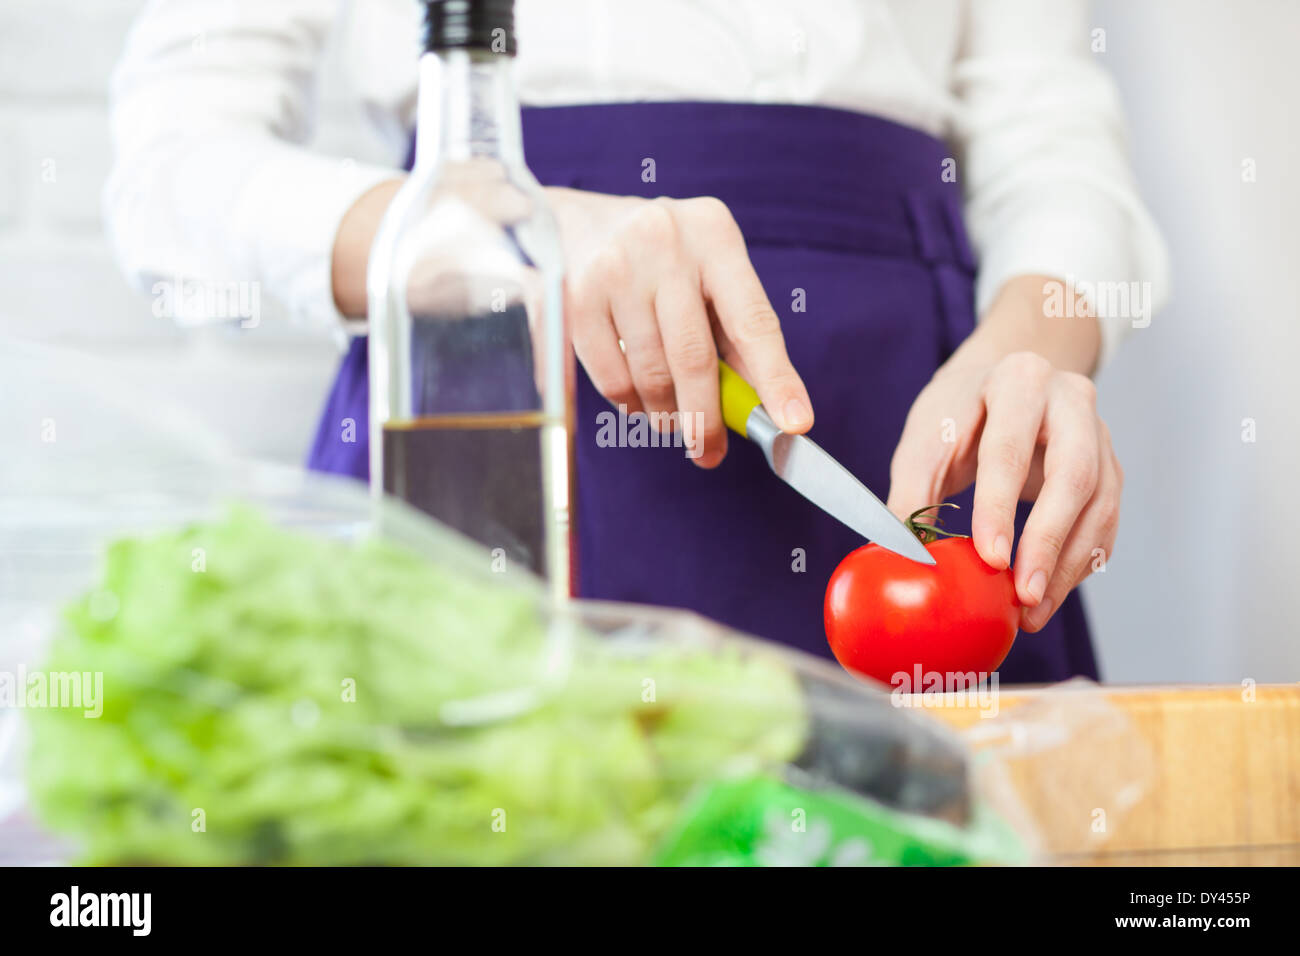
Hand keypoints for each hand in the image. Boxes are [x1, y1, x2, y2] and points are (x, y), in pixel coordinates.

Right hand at [546, 188, 813, 466]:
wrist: (578, 223)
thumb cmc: (660, 262)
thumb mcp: (708, 276)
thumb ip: (738, 334)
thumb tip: (765, 406)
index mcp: (714, 236)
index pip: (754, 320)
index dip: (777, 378)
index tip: (794, 423)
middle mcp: (665, 244)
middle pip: (694, 356)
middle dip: (706, 418)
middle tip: (709, 452)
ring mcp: (616, 268)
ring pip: (650, 372)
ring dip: (665, 414)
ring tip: (671, 421)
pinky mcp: (576, 297)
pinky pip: (611, 377)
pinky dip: (629, 403)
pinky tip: (636, 402)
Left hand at [886, 275, 1118, 631]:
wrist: (1001, 382)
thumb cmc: (959, 413)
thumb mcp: (926, 438)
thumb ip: (912, 492)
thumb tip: (899, 554)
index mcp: (1017, 382)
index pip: (1009, 450)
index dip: (1000, 508)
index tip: (990, 559)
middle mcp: (1069, 401)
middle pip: (1072, 476)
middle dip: (1047, 542)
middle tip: (1023, 595)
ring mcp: (1099, 434)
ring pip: (1099, 504)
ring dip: (1067, 564)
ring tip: (1033, 610)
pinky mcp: (1109, 468)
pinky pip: (1106, 521)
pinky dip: (1080, 562)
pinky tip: (1051, 592)